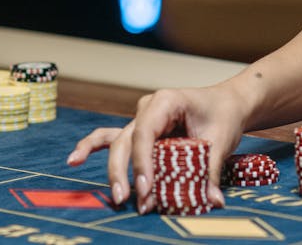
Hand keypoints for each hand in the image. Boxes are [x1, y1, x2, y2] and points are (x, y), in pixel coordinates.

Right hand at [66, 84, 249, 213]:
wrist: (227, 103)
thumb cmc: (222, 115)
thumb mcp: (220, 141)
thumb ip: (210, 171)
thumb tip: (212, 201)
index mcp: (166, 101)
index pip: (145, 132)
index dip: (142, 163)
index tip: (146, 190)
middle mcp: (148, 108)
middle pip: (126, 140)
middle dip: (124, 172)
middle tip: (128, 200)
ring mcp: (141, 118)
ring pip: (118, 143)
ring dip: (115, 170)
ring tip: (115, 195)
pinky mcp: (140, 130)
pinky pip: (112, 137)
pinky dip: (93, 146)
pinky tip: (74, 159)